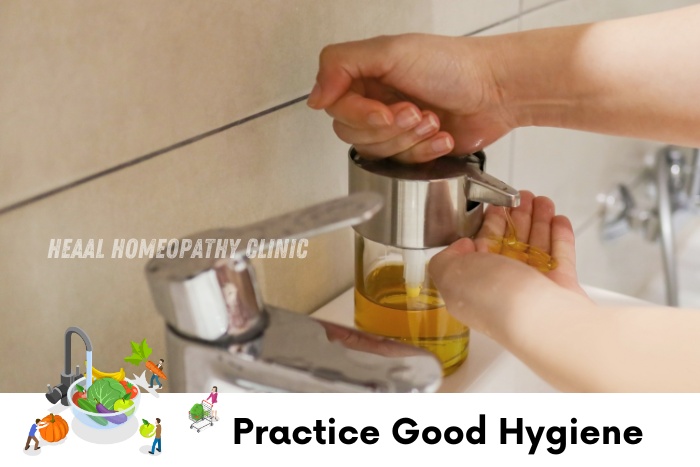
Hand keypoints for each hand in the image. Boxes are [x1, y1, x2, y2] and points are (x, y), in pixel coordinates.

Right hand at [307, 34, 515, 162]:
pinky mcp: (413, 150)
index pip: (336, 106)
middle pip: (354, 134)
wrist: (497, 90)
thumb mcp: (392, 51)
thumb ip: (342, 64)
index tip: (386, 110)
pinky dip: (425, 151)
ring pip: (378, 153)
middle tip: (417, 111)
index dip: (360, 115)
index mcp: (365, 75)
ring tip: (433, 120)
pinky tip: (441, 136)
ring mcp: (394, 128)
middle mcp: (375, 101)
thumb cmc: (453, 65)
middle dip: (391, 129)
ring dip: (410, 140)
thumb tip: (313, 96)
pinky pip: (403, 165)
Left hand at [428, 191, 589, 335]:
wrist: (541, 321)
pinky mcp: (562, 288)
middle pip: (510, 245)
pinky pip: (561, 257)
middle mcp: (503, 289)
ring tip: (543, 202)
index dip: (488, 225)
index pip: (480, 249)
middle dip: (516, 218)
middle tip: (523, 197)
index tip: (497, 205)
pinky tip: (558, 221)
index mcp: (474, 286)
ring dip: (539, 222)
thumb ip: (446, 259)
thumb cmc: (495, 300)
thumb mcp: (451, 274)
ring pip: (536, 248)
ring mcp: (534, 290)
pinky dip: (560, 237)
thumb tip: (461, 247)